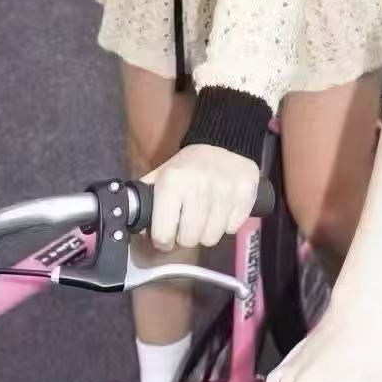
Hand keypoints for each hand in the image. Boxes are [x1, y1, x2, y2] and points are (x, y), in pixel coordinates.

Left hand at [141, 144, 259, 251]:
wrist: (225, 140)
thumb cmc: (189, 165)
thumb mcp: (162, 174)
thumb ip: (147, 198)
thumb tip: (135, 226)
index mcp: (173, 181)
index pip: (163, 234)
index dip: (163, 240)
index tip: (166, 235)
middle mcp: (199, 185)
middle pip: (190, 240)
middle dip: (187, 236)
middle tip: (188, 223)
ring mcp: (225, 189)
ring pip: (212, 238)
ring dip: (208, 232)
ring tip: (206, 216)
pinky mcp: (246, 192)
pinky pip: (233, 228)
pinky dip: (227, 223)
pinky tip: (224, 209)